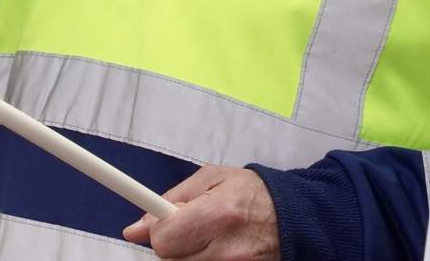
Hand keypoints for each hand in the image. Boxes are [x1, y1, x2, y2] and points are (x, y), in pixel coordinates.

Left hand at [123, 166, 278, 260]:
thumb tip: (135, 229)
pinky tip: (216, 248)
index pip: (164, 240)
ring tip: (207, 236)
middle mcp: (226, 249)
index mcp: (217, 215)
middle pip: (170, 260)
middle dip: (173, 242)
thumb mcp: (211, 178)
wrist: (295, 216)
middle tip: (191, 227)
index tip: (161, 225)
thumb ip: (171, 200)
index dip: (157, 232)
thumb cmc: (251, 191)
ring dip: (187, 254)